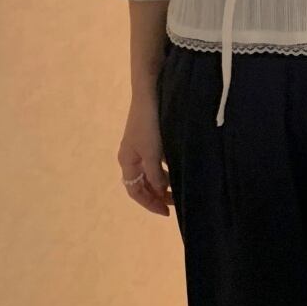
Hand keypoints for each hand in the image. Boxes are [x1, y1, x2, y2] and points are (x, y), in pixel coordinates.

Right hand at [118, 93, 172, 215]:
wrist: (150, 93)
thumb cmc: (149, 125)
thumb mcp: (152, 153)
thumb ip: (155, 174)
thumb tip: (159, 191)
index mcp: (127, 161)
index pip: (135, 191)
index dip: (149, 203)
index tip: (166, 212)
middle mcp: (131, 156)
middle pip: (142, 183)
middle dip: (157, 195)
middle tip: (176, 202)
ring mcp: (141, 146)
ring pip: (151, 172)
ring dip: (162, 182)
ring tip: (179, 189)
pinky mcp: (151, 137)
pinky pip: (157, 160)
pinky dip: (166, 169)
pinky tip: (178, 169)